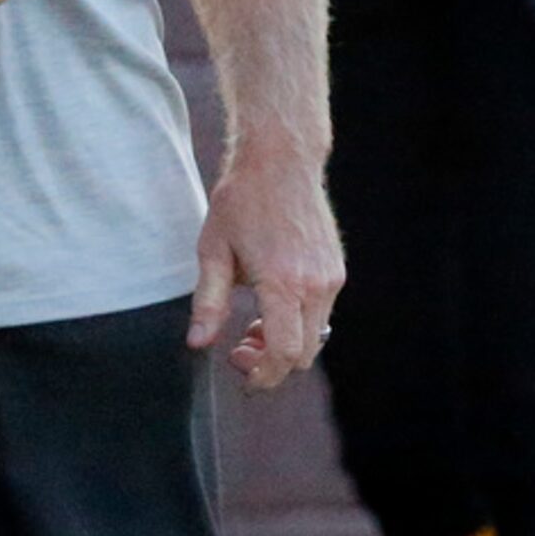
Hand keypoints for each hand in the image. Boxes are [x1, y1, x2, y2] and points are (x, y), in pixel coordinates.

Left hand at [187, 147, 342, 390]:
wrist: (280, 161)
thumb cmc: (241, 202)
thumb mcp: (213, 250)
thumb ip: (207, 302)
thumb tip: (198, 343)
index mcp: (283, 283)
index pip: (284, 353)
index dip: (263, 374)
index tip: (242, 373)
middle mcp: (315, 285)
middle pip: (303, 353)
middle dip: (271, 362)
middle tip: (240, 347)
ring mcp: (331, 278)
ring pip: (316, 337)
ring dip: (285, 342)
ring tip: (252, 322)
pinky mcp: (336, 270)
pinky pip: (322, 314)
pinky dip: (299, 322)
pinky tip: (272, 302)